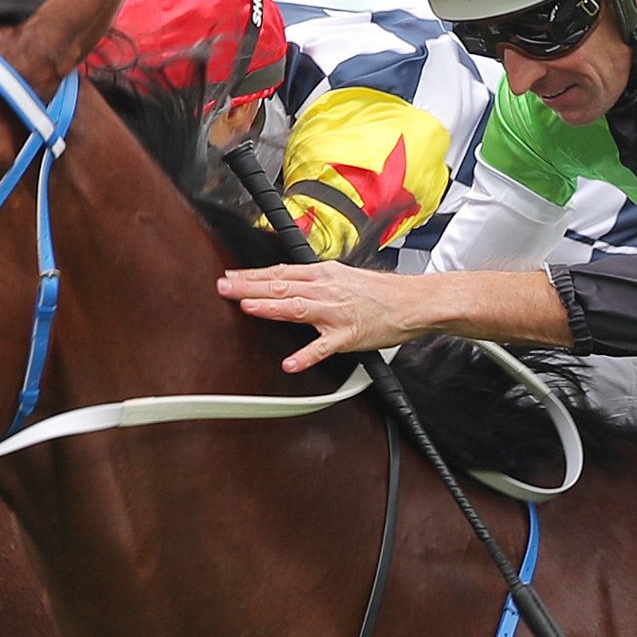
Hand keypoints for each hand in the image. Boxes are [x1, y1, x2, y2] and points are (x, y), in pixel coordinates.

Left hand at [218, 260, 439, 372]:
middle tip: (225, 287)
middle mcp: (326, 290)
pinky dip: (307, 356)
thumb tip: (287, 282)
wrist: (411, 302)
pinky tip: (290, 364)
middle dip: (251, 286)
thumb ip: (314, 280)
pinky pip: (324, 347)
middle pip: (282, 286)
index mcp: (323, 274)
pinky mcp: (348, 335)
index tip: (230, 276)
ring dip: (272, 307)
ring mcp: (336, 313)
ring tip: (248, 307)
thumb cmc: (379, 293)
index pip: (280, 272)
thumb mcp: (342, 276)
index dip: (253, 275)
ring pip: (299, 308)